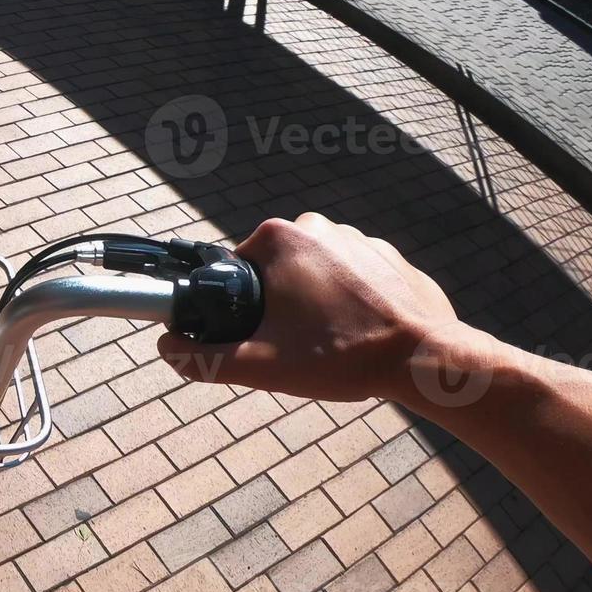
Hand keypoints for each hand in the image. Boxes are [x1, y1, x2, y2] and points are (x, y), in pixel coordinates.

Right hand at [157, 213, 462, 401]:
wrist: (423, 357)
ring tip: (330, 345)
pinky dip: (349, 306)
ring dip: (313, 307)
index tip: (258, 336)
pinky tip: (359, 336)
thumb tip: (168, 349)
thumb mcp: (261, 364)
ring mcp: (359, 238)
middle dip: (277, 309)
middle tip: (294, 347)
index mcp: (280, 240)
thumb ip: (205, 358)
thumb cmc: (342, 356)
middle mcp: (318, 227)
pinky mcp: (389, 257)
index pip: (236, 273)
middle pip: (274, 274)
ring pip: (314, 277)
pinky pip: (352, 280)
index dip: (239, 309)